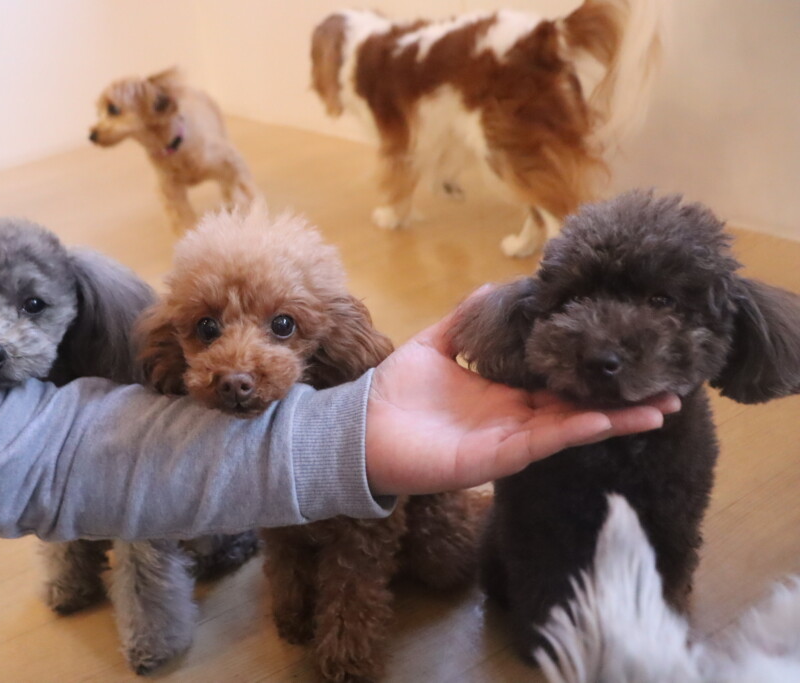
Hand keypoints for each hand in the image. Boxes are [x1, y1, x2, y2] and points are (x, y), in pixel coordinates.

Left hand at [365, 290, 680, 494]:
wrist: (362, 431)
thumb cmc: (395, 392)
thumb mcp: (435, 345)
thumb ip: (465, 320)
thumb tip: (490, 285)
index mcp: (503, 389)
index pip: (558, 376)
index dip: (591, 364)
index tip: (629, 346)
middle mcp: (516, 414)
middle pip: (579, 402)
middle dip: (622, 394)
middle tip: (671, 381)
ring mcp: (513, 437)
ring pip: (576, 423)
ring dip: (619, 415)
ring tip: (665, 403)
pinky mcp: (501, 455)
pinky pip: (548, 440)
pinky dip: (581, 429)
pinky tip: (615, 418)